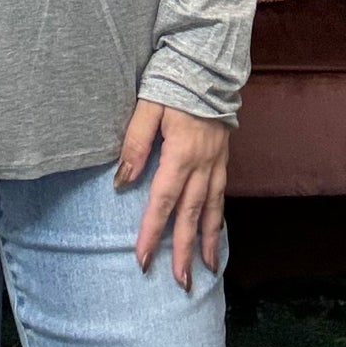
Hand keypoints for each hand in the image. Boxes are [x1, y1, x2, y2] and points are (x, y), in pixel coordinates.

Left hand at [116, 98, 228, 289]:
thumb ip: (135, 143)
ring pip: (212, 209)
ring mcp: (216, 162)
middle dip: (183, 250)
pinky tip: (214, 233)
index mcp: (181, 153)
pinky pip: (221, 196)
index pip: (163, 201)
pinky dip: (218, 219)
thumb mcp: (148, 106)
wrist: (207, 63)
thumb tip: (123, 181)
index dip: (151, 232)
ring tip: (205, 270)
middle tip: (179, 283)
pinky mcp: (222, 157)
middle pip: (190, 214)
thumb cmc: (173, 81)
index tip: (142, 259)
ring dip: (206, 242)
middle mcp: (202, 164)